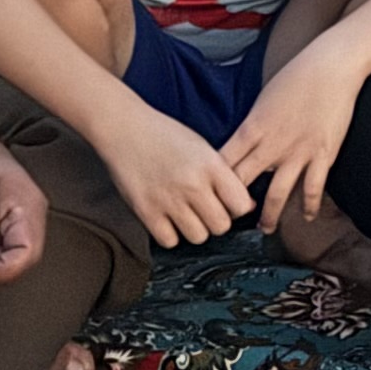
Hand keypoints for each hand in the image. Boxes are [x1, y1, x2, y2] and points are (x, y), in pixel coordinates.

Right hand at [95, 103, 258, 249]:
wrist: (125, 129)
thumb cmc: (166, 136)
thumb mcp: (202, 147)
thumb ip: (223, 175)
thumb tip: (245, 206)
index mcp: (211, 165)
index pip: (241, 204)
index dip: (237, 207)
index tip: (228, 203)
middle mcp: (192, 184)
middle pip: (221, 226)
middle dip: (217, 221)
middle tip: (205, 210)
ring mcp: (169, 200)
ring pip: (198, 237)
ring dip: (195, 229)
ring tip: (186, 214)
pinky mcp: (146, 211)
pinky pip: (170, 241)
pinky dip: (170, 234)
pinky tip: (168, 219)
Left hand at [224, 50, 362, 236]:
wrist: (331, 67)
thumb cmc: (297, 77)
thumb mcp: (264, 100)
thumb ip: (253, 126)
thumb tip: (242, 144)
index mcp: (253, 128)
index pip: (225, 163)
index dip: (214, 183)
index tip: (209, 197)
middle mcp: (272, 144)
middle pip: (244, 182)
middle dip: (233, 205)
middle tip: (228, 221)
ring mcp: (298, 152)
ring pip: (278, 193)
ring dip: (270, 214)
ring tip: (266, 229)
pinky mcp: (323, 154)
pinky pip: (314, 187)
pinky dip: (310, 205)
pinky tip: (308, 217)